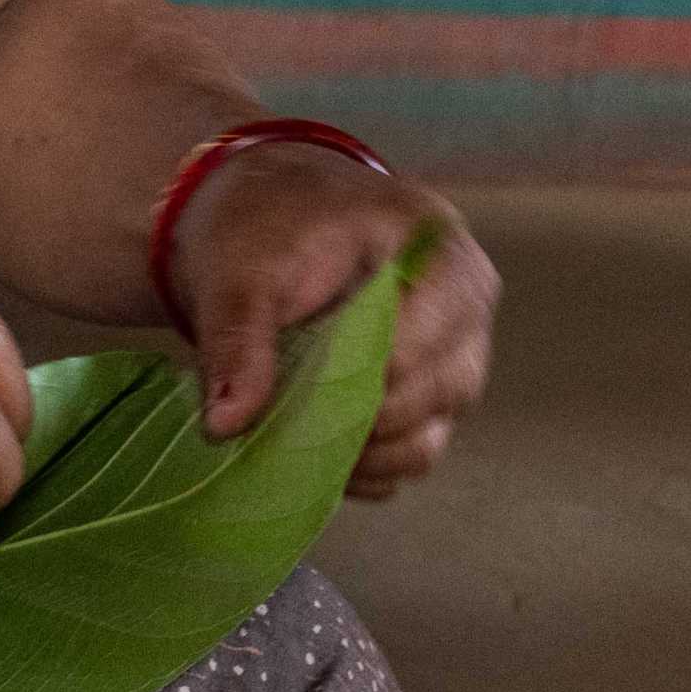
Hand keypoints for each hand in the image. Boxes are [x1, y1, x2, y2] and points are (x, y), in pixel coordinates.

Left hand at [171, 146, 496, 496]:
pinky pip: (412, 455)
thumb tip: (227, 423)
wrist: (267, 221)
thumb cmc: (267, 229)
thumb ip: (237, 339)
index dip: (376, 364)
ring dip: (366, 455)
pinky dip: (366, 469)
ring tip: (301, 447)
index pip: (434, 322)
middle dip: (366, 417)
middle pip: (443, 387)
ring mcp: (452, 359)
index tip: (312, 385)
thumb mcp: (241, 271)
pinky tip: (313, 459)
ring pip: (431, 434)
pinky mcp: (426, 402)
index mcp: (435, 247)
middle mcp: (463, 307)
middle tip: (295, 425)